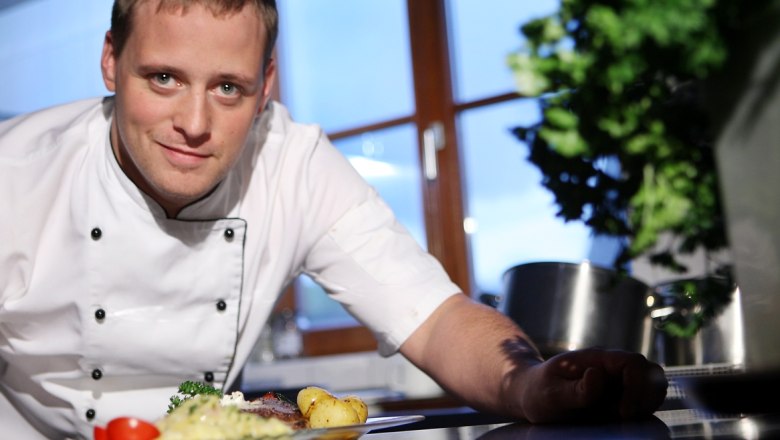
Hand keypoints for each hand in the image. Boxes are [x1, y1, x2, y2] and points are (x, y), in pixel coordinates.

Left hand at [509, 348, 667, 422]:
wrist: (532, 394)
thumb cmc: (539, 392)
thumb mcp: (551, 395)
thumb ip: (576, 390)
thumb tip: (597, 374)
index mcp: (595, 359)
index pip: (632, 362)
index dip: (636, 386)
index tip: (624, 412)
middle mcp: (611, 366)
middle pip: (650, 371)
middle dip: (646, 396)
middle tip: (625, 417)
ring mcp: (617, 379)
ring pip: (653, 384)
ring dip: (646, 403)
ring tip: (622, 418)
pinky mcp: (620, 394)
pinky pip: (644, 398)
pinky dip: (642, 410)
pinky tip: (621, 420)